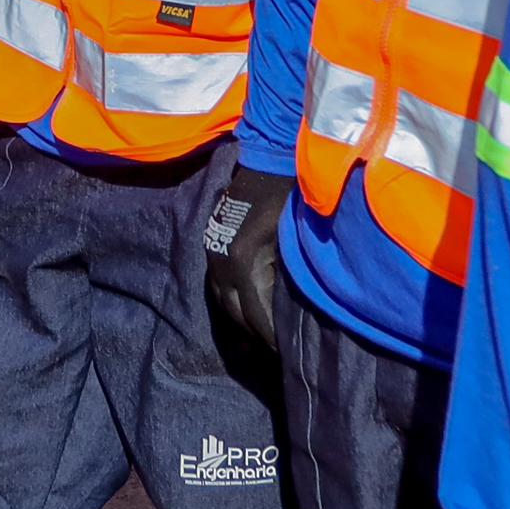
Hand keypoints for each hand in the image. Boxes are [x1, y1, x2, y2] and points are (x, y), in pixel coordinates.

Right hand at [203, 163, 289, 363]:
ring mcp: (213, 253)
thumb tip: (297, 312)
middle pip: (235, 312)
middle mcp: (221, 261)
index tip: (285, 352)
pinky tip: (245, 311)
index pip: (255, 313)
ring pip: (223, 300)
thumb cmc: (290, 194)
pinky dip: (232, 301)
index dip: (270, 335)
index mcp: (243, 261)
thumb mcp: (295, 237)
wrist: (268, 156)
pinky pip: (218, 284)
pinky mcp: (212, 245)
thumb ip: (291, 274)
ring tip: (259, 338)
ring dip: (241, 320)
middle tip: (275, 351)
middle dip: (255, 333)